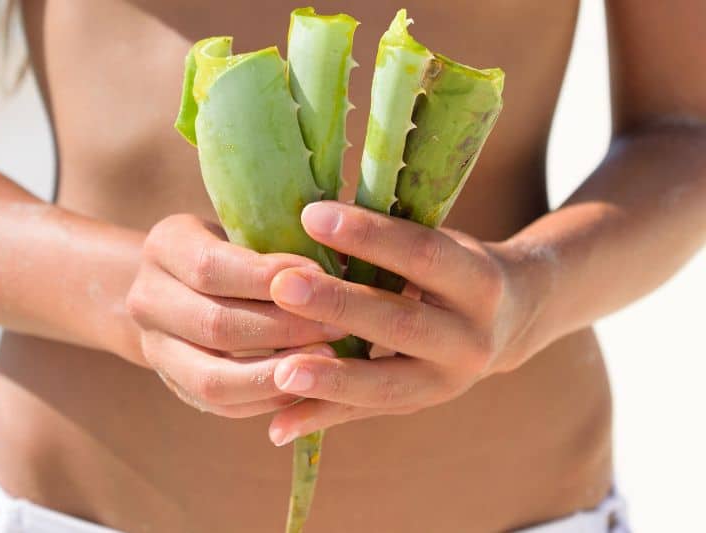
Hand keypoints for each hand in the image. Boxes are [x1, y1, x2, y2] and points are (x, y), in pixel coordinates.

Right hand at [126, 214, 343, 417]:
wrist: (178, 284)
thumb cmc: (232, 247)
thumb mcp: (242, 228)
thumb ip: (278, 240)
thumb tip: (339, 261)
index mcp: (164, 246)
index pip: (210, 268)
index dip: (268, 277)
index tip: (321, 277)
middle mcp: (147, 298)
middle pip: (215, 325)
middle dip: (283, 328)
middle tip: (337, 324)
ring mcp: (155, 348)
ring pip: (213, 378)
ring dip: (275, 373)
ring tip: (325, 361)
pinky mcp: (174, 384)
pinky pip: (221, 405)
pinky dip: (266, 399)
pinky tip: (305, 386)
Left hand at [266, 201, 549, 444]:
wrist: (511, 322)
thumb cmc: (455, 267)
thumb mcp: (440, 244)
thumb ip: (390, 243)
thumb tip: (311, 224)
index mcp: (480, 283)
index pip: (421, 255)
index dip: (368, 235)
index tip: (311, 216)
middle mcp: (472, 339)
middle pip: (400, 323)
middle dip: (339, 305)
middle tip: (283, 286)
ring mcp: (449, 382)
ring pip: (385, 384)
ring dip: (330, 379)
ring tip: (280, 370)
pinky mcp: (420, 407)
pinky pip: (364, 415)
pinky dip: (319, 418)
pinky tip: (278, 425)